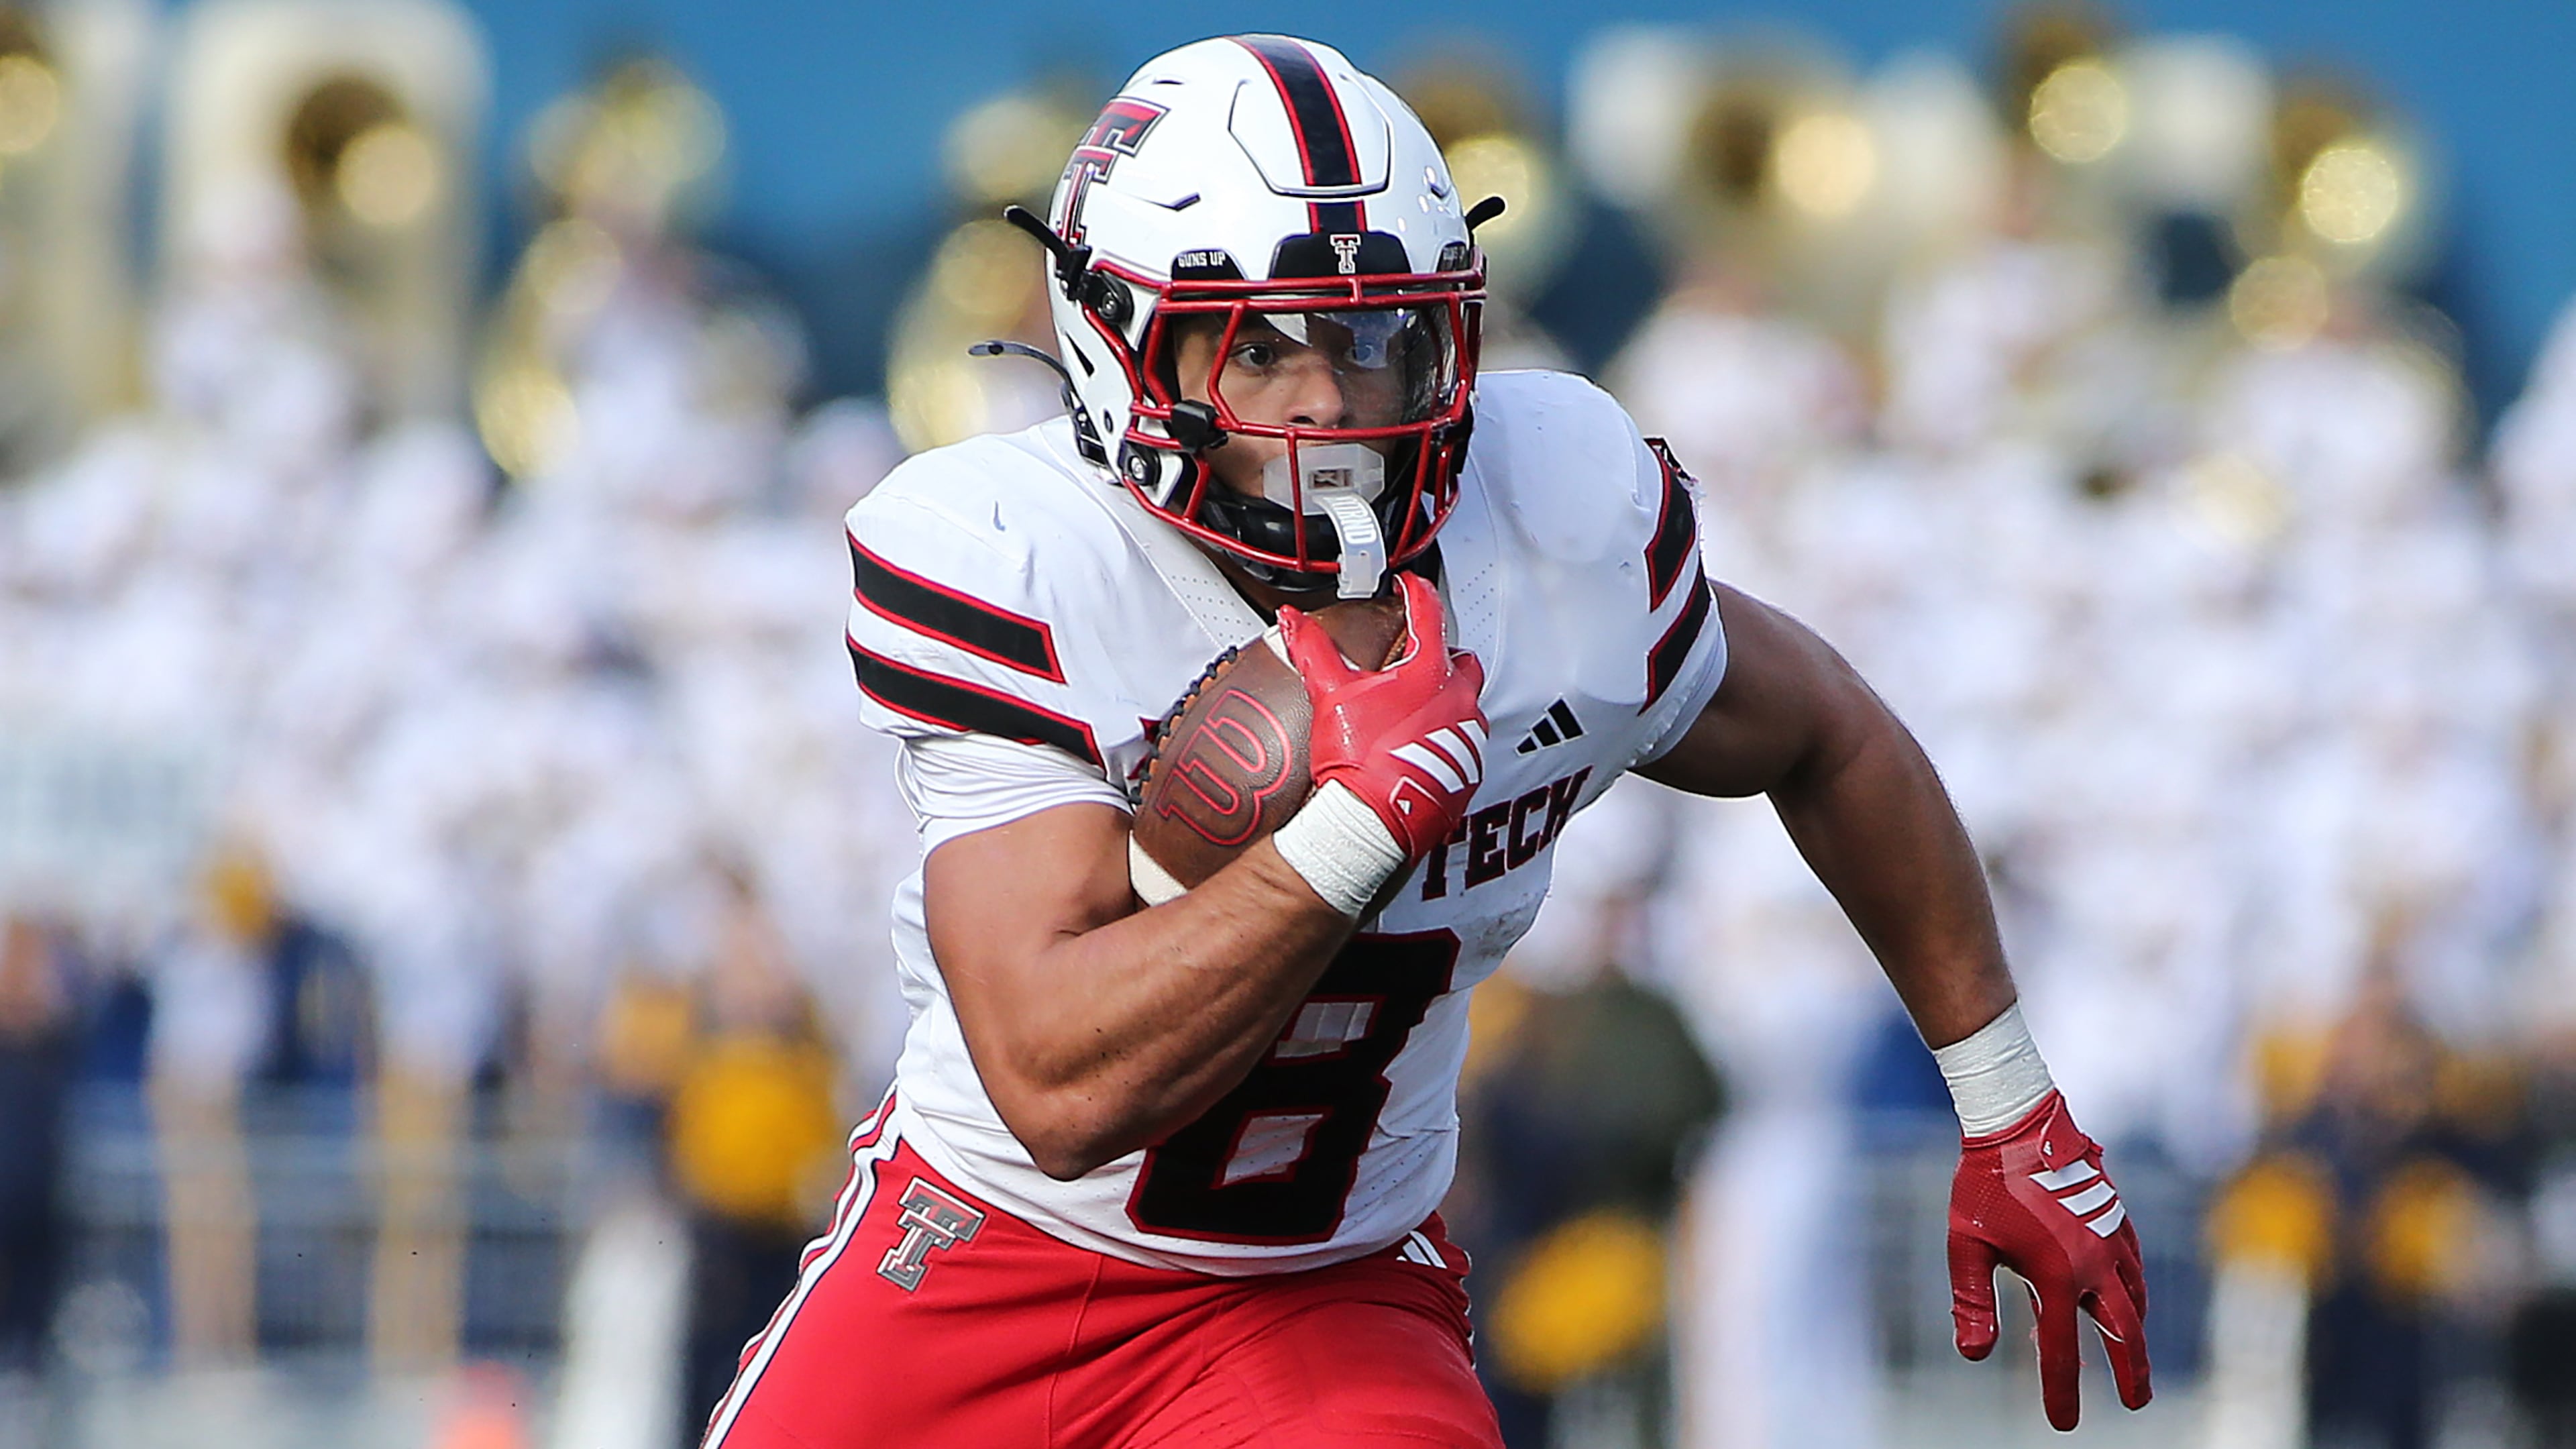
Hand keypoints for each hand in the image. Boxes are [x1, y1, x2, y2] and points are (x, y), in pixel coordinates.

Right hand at [1277, 571, 1486, 858]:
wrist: (1374, 823)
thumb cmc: (1357, 760)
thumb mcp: (1331, 695)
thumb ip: (1313, 651)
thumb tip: (1292, 620)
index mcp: (1429, 674)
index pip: (1429, 615)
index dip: (1417, 593)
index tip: (1411, 585)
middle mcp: (1459, 701)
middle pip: (1461, 662)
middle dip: (1442, 656)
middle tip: (1413, 662)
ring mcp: (1469, 739)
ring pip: (1467, 705)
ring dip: (1445, 702)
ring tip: (1411, 712)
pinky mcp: (1469, 773)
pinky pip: (1465, 745)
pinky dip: (1446, 740)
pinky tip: (1417, 749)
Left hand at [1948, 1090, 2150, 1430]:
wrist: (2017, 1122)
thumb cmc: (1984, 1185)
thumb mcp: (1967, 1246)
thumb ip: (1972, 1302)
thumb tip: (1973, 1355)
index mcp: (2056, 1277)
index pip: (2062, 1352)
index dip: (2062, 1393)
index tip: (2065, 1424)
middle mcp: (2093, 1263)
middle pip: (2125, 1333)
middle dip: (2132, 1372)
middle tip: (2137, 1403)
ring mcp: (2110, 1237)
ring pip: (2135, 1297)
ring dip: (2136, 1331)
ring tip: (2134, 1352)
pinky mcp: (2116, 1215)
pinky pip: (2134, 1262)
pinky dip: (2135, 1287)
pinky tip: (2127, 1294)